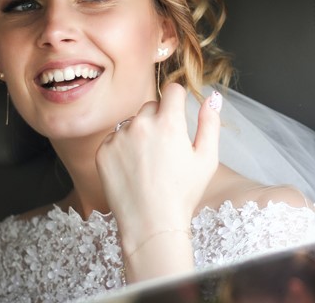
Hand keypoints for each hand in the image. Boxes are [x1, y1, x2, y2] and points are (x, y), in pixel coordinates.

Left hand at [95, 83, 222, 242]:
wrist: (151, 225)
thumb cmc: (182, 194)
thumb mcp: (207, 159)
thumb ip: (210, 123)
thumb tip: (212, 98)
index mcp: (169, 123)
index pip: (172, 90)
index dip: (178, 100)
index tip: (178, 113)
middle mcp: (141, 125)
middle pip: (151, 105)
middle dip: (159, 119)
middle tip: (165, 149)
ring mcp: (118, 137)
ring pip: (131, 122)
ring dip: (140, 133)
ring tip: (148, 163)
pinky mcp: (103, 152)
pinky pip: (114, 138)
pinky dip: (122, 149)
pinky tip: (133, 170)